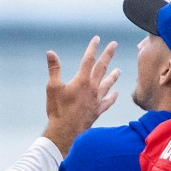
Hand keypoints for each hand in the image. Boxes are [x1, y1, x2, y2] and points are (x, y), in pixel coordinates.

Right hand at [42, 36, 119, 155]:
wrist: (65, 131)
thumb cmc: (57, 110)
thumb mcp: (52, 87)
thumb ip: (54, 69)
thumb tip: (50, 52)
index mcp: (82, 80)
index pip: (88, 59)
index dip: (93, 48)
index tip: (97, 38)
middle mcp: (92, 88)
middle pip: (102, 68)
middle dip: (108, 55)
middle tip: (114, 45)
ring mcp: (96, 100)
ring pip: (108, 84)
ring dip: (113, 76)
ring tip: (119, 70)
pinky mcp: (97, 111)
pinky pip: (107, 102)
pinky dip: (112, 97)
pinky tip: (116, 94)